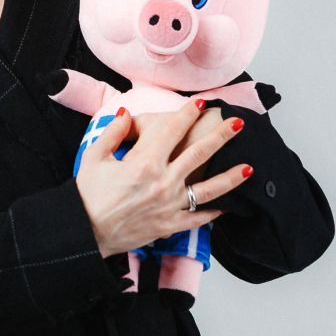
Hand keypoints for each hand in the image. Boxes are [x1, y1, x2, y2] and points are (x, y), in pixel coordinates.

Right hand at [75, 101, 249, 257]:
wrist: (85, 232)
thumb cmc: (88, 195)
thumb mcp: (94, 156)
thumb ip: (113, 132)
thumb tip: (128, 114)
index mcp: (144, 162)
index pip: (173, 131)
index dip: (188, 114)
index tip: (201, 103)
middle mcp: (162, 183)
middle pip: (199, 154)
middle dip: (221, 136)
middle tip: (238, 123)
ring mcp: (169, 206)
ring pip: (208, 189)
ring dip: (230, 177)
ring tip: (249, 167)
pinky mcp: (169, 226)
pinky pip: (197, 218)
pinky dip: (213, 212)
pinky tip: (227, 206)